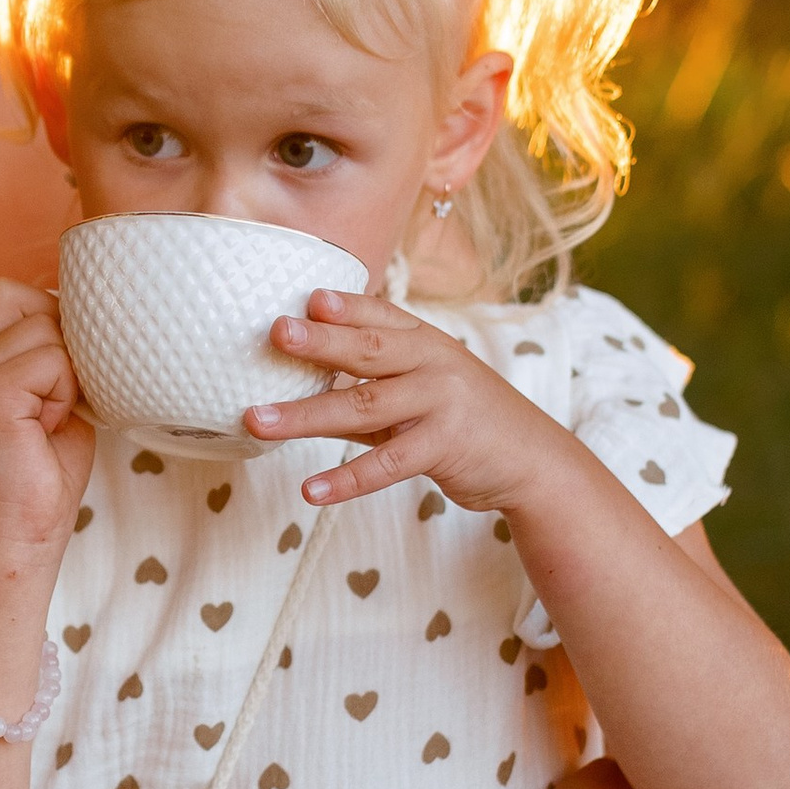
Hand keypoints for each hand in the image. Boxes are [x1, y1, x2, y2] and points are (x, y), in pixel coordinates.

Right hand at [0, 274, 93, 559]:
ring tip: (54, 417)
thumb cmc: (46, 474)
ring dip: (68, 373)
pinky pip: (51, 360)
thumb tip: (86, 314)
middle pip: (16, 294)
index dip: (47, 317)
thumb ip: (54, 354)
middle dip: (57, 335)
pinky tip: (52, 426)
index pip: (7, 292)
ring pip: (45, 328)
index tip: (61, 376)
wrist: (23, 533)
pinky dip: (66, 392)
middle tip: (60, 394)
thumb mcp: (55, 398)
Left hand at [245, 284, 561, 515]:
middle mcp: (434, 364)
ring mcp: (441, 403)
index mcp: (426, 342)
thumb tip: (304, 379)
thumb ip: (373, 384)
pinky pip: (385, 464)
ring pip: (363, 406)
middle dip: (319, 341)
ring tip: (257, 420)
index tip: (307, 298)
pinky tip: (310, 490)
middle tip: (276, 333)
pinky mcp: (444, 447)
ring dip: (305, 415)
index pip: (381, 315)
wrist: (532, 461)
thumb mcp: (423, 392)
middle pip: (369, 349)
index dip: (345, 306)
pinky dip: (345, 480)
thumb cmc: (465, 423)